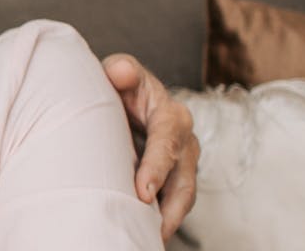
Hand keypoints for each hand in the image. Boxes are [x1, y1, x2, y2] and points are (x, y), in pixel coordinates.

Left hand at [103, 53, 198, 239]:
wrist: (129, 98)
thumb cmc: (122, 86)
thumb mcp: (120, 71)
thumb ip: (121, 70)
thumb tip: (121, 71)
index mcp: (171, 114)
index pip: (167, 141)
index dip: (157, 167)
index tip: (143, 191)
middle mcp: (184, 141)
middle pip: (184, 178)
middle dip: (170, 206)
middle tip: (152, 229)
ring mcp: (183, 163)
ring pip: (183, 196)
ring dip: (170, 220)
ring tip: (152, 240)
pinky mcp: (175, 178)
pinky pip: (173, 203)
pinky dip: (164, 220)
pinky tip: (147, 236)